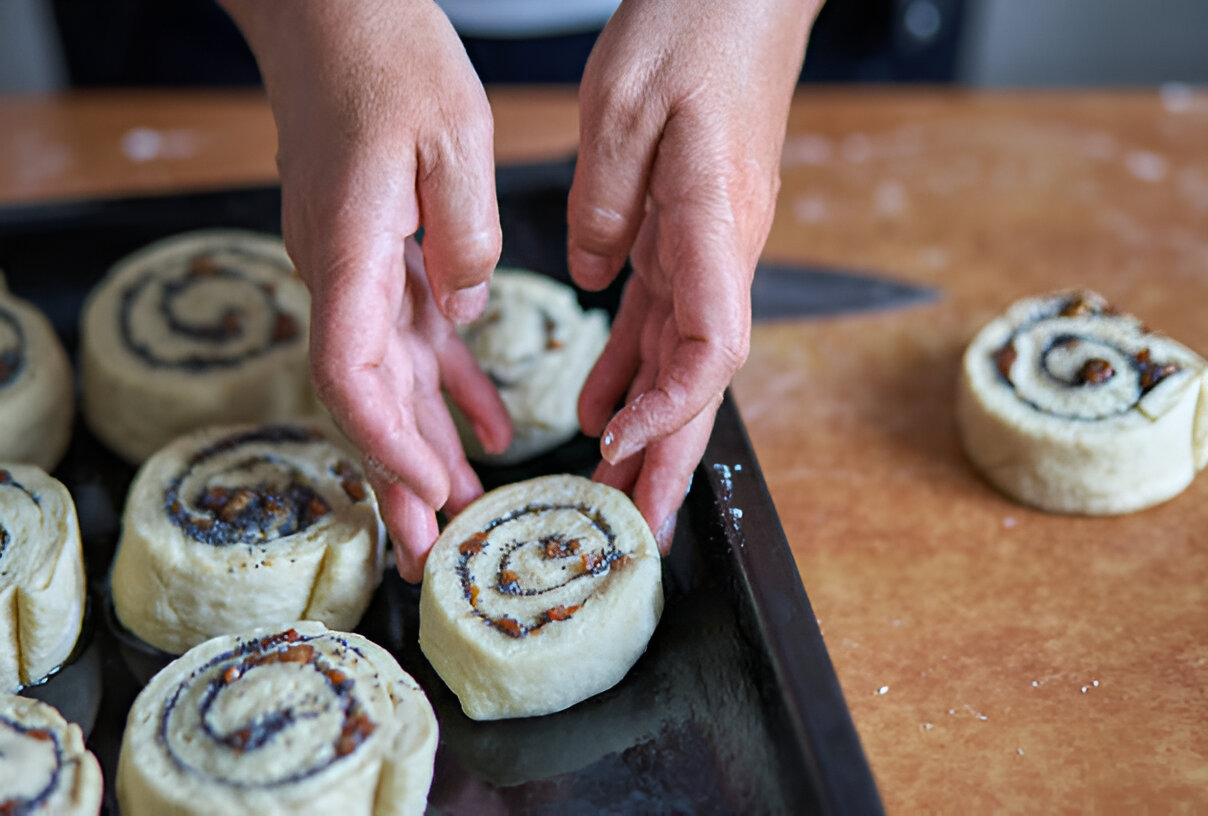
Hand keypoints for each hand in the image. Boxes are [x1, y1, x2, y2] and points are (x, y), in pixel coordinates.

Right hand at [221, 0, 511, 579]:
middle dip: (398, 482)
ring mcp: (358, 274)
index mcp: (350, 253)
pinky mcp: (382, 262)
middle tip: (427, 558)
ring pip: (391, 383)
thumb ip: (466, 236)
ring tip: (459, 516)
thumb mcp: (453, 138)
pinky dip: (451, 389)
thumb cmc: (388, 60)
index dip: (388, 443)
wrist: (334, 20)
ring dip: (423, 451)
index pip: (352, 373)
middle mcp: (342, 276)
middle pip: (364, 401)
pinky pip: (416, 343)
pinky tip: (489, 432)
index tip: (431, 491)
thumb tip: (468, 310)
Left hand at [568, 0, 820, 549]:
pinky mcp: (690, 233)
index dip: (672, 409)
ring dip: (651, 428)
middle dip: (671, 457)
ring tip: (613, 488)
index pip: (710, 347)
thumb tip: (592, 274)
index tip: (621, 445)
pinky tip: (600, 402)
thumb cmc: (695, 30)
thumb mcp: (624, 109)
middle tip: (637, 527)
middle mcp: (722, 250)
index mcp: (714, 226)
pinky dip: (631, 367)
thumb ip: (605, 204)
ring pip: (682, 360)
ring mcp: (710, 246)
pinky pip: (662, 318)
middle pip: (701, 379)